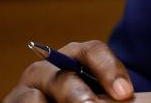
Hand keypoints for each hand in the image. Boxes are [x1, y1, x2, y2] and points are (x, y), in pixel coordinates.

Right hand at [4, 40, 133, 102]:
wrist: (54, 100)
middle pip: (64, 79)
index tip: (125, 93)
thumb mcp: (94, 90)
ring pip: (34, 98)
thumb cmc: (84, 96)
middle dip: (78, 95)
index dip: (110, 70)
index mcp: (73, 57)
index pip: (93, 52)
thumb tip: (122, 98)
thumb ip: (108, 92)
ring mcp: (25, 90)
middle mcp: (46, 69)